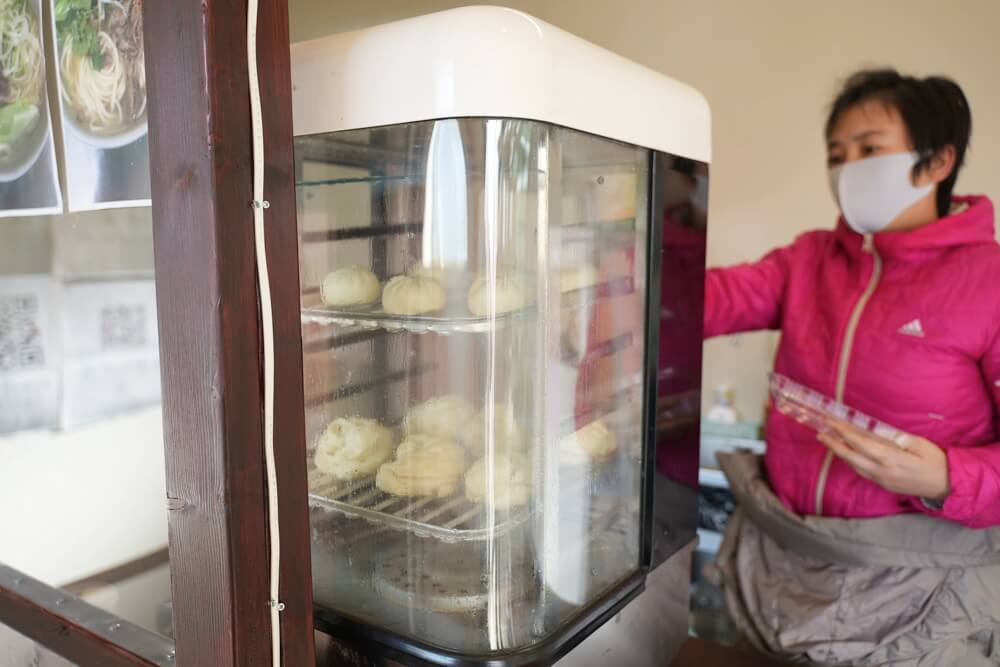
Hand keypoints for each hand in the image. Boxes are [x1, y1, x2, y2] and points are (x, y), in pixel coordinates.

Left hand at [817, 418, 949, 500]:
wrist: (948, 486)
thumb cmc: (936, 460)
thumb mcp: (918, 443)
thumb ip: (894, 437)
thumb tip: (874, 430)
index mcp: (891, 459)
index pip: (861, 444)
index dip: (844, 433)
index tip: (831, 422)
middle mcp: (882, 472)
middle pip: (851, 457)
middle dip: (833, 444)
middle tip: (820, 433)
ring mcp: (882, 481)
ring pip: (854, 466)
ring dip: (840, 453)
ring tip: (828, 440)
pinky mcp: (883, 485)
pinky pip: (862, 472)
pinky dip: (851, 461)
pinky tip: (846, 453)